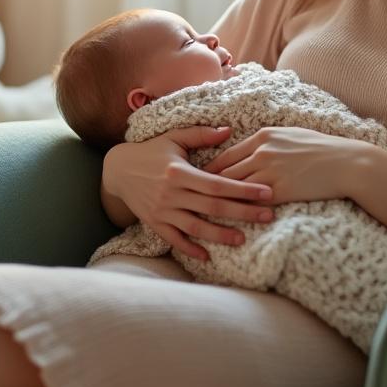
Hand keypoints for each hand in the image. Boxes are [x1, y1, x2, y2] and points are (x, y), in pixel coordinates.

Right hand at [102, 126, 276, 260]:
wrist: (118, 170)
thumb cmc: (151, 151)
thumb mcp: (174, 138)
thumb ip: (201, 134)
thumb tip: (229, 130)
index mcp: (179, 172)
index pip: (217, 184)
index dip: (242, 190)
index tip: (266, 193)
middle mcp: (171, 193)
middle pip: (212, 207)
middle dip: (242, 213)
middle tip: (267, 216)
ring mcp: (162, 211)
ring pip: (195, 227)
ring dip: (220, 235)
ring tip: (242, 239)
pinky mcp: (154, 223)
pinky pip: (174, 239)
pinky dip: (189, 248)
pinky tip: (207, 255)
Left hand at [202, 126, 369, 204]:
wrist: (346, 163)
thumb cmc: (321, 148)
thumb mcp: (290, 135)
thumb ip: (267, 141)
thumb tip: (250, 148)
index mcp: (263, 136)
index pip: (226, 155)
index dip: (209, 169)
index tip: (196, 180)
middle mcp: (262, 152)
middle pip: (224, 172)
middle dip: (205, 187)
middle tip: (189, 198)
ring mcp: (269, 172)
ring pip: (233, 189)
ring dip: (216, 201)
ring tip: (200, 212)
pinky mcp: (279, 191)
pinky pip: (251, 203)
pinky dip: (237, 212)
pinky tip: (227, 221)